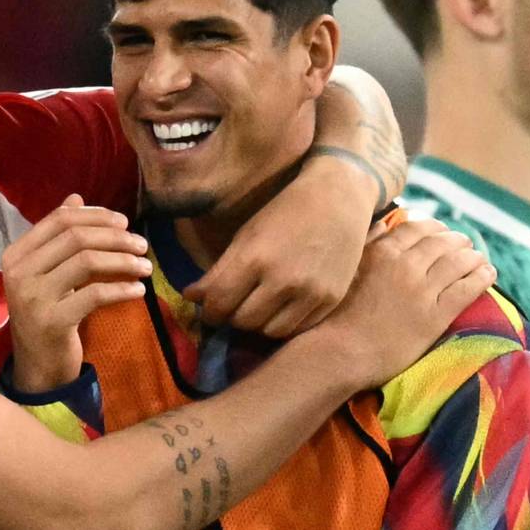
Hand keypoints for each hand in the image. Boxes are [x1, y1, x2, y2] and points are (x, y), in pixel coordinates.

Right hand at [3, 195, 150, 392]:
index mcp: (16, 255)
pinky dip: (122, 290)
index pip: (60, 220)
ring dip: (123, 260)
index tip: (124, 223)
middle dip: (116, 237)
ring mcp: (34, 298)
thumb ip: (58, 238)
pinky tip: (138, 291)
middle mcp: (19, 272)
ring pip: (87, 262)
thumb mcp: (48, 273)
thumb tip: (77, 198)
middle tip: (141, 244)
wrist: (38, 365)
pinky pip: (95, 295)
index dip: (96, 216)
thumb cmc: (47, 314)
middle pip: (76, 238)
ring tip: (145, 266)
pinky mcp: (53, 321)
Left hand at [188, 163, 364, 336]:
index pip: (219, 303)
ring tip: (258, 307)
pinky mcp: (330, 300)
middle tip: (234, 305)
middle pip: (242, 321)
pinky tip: (282, 307)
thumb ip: (218, 271)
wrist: (339, 198)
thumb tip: (190, 297)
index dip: (209, 310)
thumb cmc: (285, 210)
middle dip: (232, 316)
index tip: (210, 307)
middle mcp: (283, 280)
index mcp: (254, 258)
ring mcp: (310, 293)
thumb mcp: (246, 235)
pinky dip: (284, 323)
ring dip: (258, 323)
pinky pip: (297, 328)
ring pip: (269, 331)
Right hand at [302, 217, 493, 388]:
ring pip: (458, 263)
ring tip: (479, 257)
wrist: (343, 352)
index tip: (442, 231)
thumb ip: (368, 244)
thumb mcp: (348, 270)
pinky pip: (467, 289)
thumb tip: (384, 224)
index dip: (435, 227)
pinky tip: (489, 273)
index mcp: (384, 252)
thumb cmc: (338, 314)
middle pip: (442, 243)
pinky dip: (481, 277)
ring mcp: (423, 290)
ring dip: (473, 256)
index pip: (419, 228)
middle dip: (457, 240)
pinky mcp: (436, 315)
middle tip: (465, 243)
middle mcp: (406, 265)